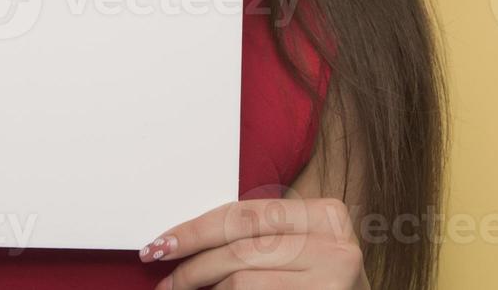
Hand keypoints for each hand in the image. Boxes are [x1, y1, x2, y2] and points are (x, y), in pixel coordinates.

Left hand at [139, 197, 369, 289]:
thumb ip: (261, 235)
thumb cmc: (320, 280)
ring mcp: (333, 280)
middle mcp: (336, 245)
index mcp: (327, 214)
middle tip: (164, 280)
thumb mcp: (300, 247)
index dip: (197, 229)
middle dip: (193, 264)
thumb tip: (188, 237)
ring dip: (205, 288)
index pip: (246, 214)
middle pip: (241, 247)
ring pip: (242, 282)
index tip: (161, 244)